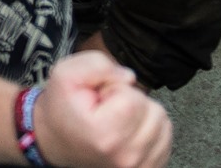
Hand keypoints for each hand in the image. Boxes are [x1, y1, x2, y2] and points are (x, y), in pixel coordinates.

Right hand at [32, 51, 171, 167]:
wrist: (55, 140)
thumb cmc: (62, 108)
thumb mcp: (64, 73)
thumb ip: (96, 64)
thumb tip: (129, 77)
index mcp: (105, 135)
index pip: (133, 98)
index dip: (114, 89)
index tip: (97, 99)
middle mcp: (127, 157)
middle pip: (154, 111)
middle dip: (131, 102)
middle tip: (106, 109)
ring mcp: (140, 166)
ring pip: (163, 123)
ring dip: (143, 115)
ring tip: (118, 119)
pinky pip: (165, 138)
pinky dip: (150, 130)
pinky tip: (129, 130)